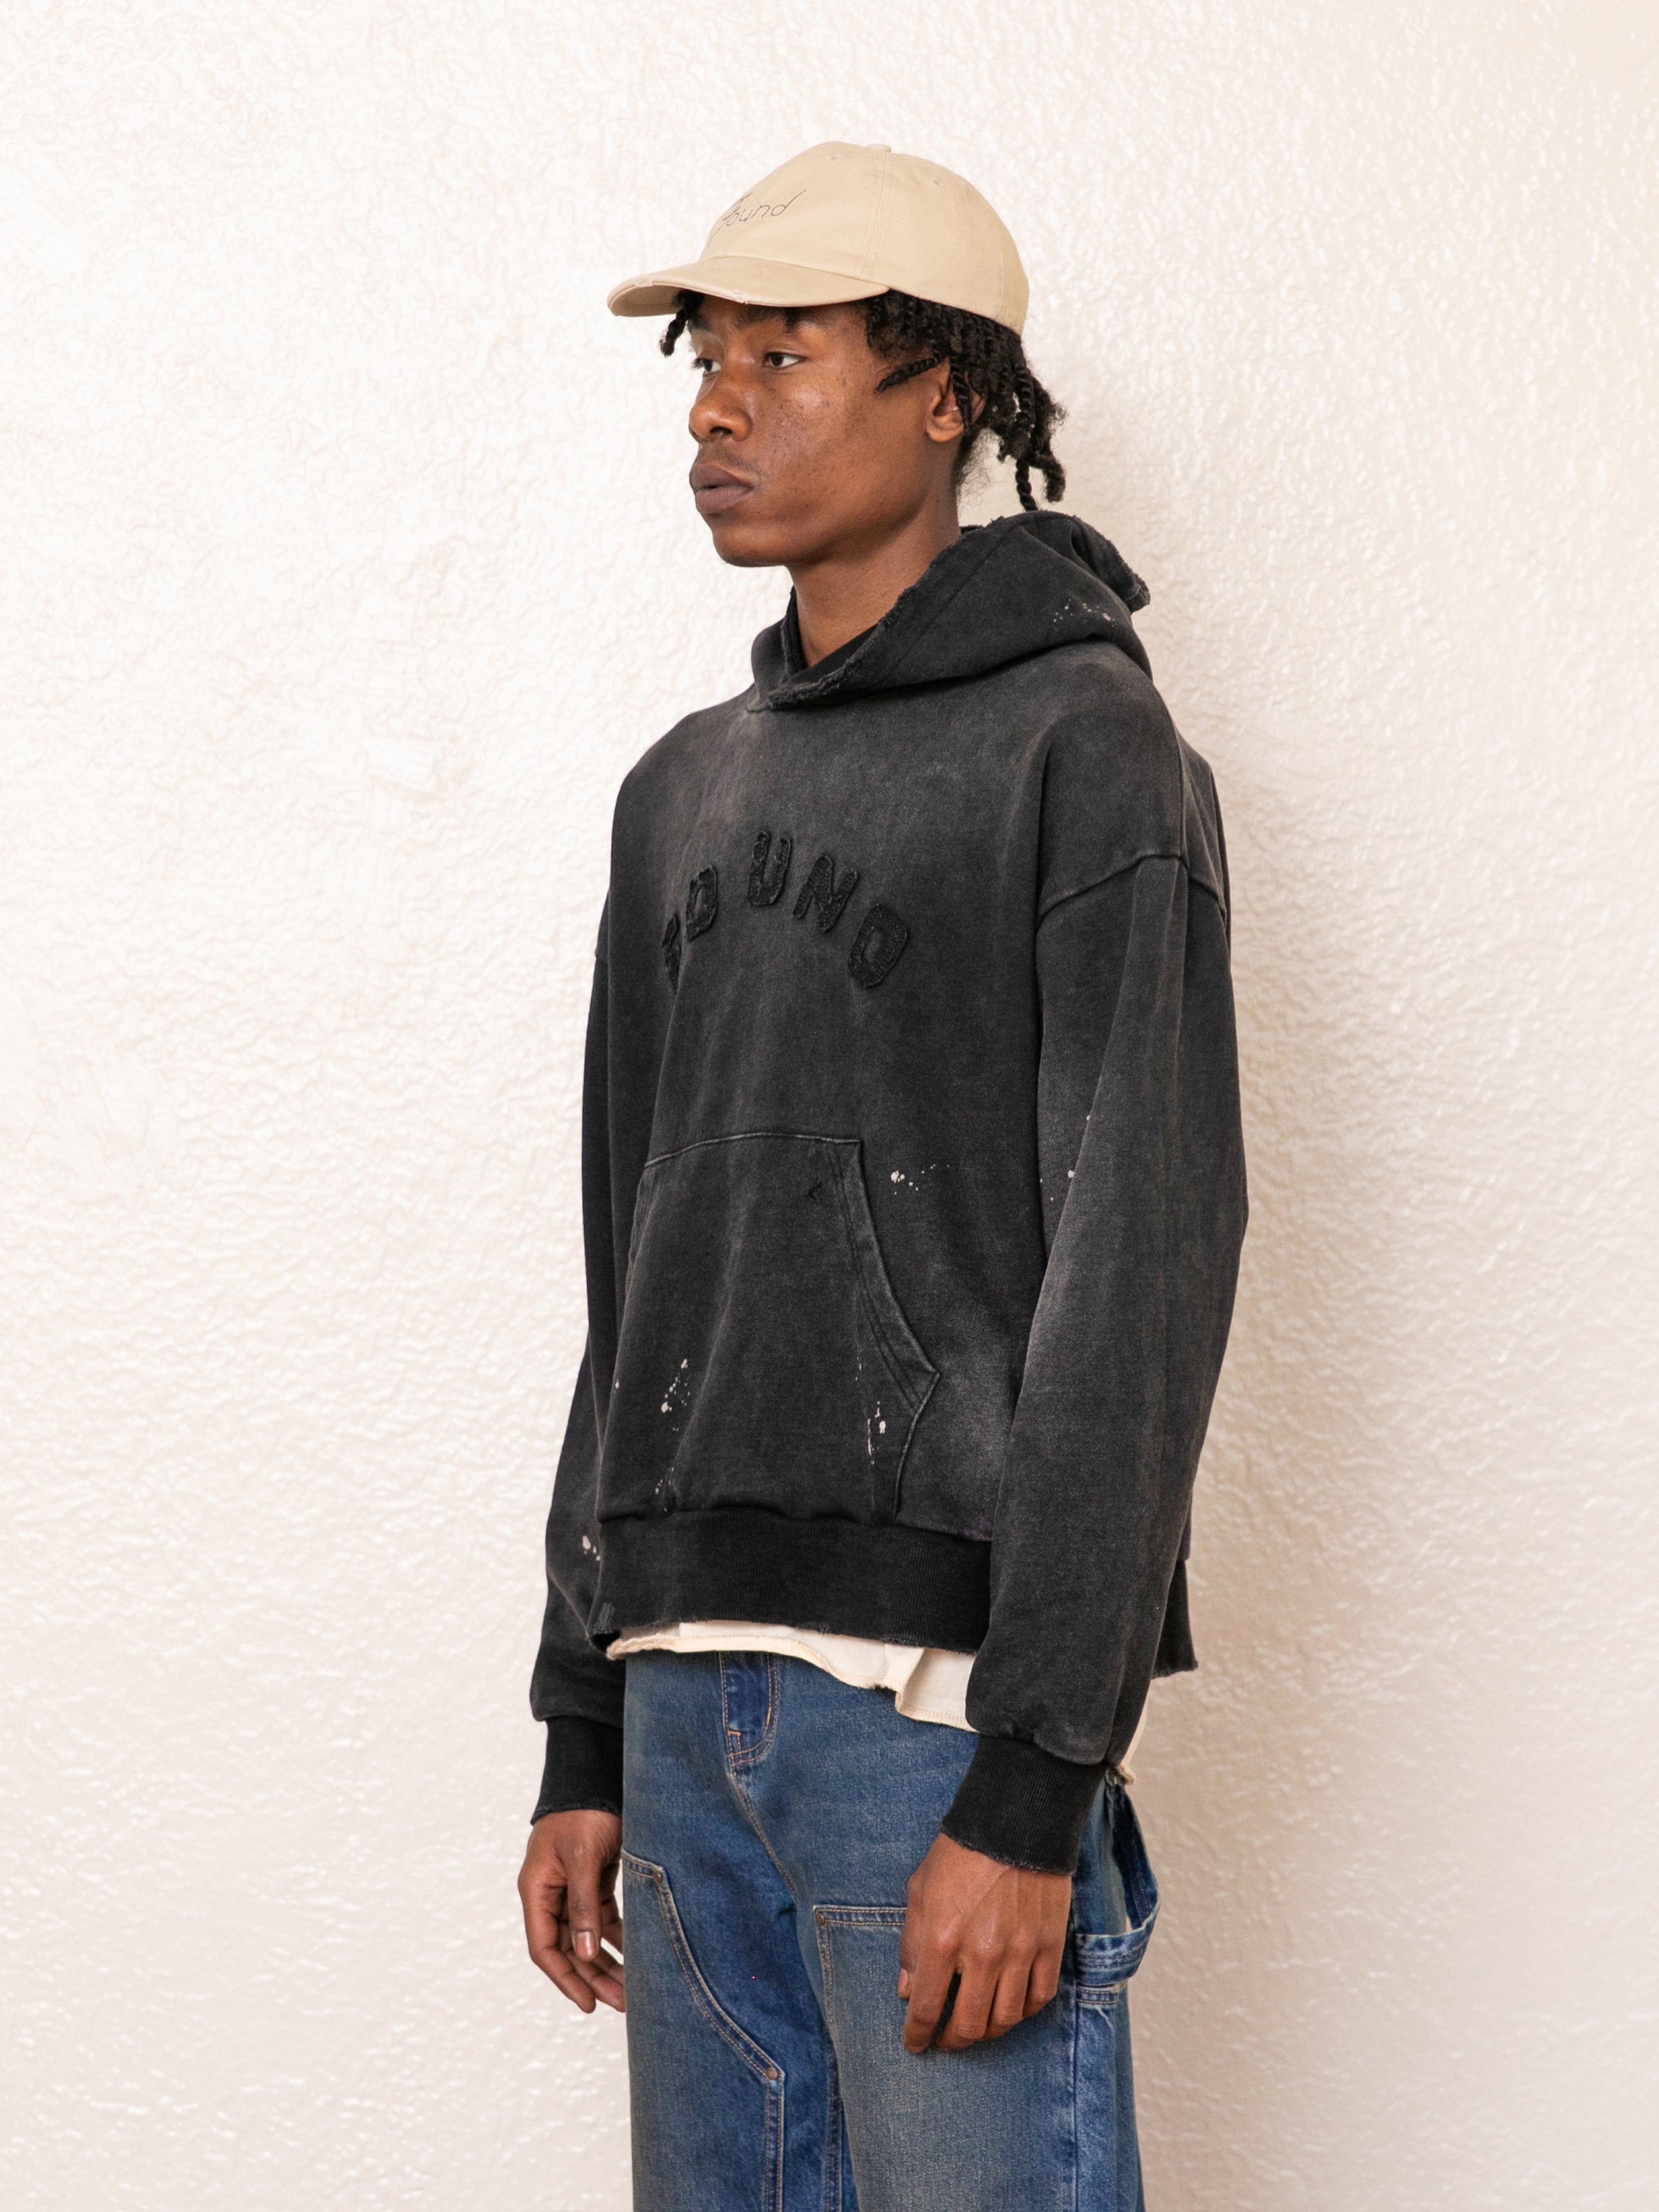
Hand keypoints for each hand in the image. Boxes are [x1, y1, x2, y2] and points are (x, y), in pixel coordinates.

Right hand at [518, 1808, 624, 2012]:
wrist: (597, 1772)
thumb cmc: (584, 1811)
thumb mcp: (581, 1858)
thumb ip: (582, 1905)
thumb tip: (583, 1952)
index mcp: (537, 1889)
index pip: (544, 1948)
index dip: (565, 1979)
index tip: (589, 2003)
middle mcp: (551, 1893)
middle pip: (568, 1948)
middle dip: (594, 1977)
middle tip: (622, 2003)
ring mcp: (572, 1888)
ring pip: (587, 1937)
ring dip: (607, 1962)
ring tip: (632, 1988)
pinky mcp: (593, 1879)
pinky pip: (602, 1918)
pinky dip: (616, 1937)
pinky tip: (636, 1955)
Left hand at [898, 1831, 1070, 2052]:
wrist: (1015, 1822)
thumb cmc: (961, 1853)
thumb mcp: (920, 1890)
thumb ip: (911, 1943)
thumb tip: (906, 1990)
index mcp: (943, 1939)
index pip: (925, 2007)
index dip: (917, 2034)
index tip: (915, 2043)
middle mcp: (982, 1955)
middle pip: (968, 2025)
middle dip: (951, 2041)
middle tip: (946, 2040)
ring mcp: (1020, 1953)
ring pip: (1005, 2019)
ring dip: (987, 2031)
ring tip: (977, 2027)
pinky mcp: (1049, 1946)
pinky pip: (1039, 1998)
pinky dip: (1023, 2011)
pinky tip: (1010, 2006)